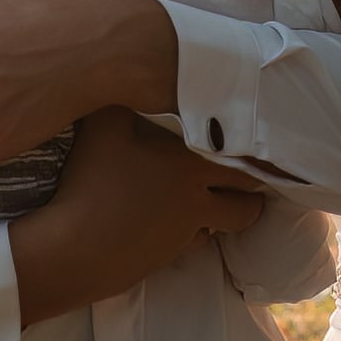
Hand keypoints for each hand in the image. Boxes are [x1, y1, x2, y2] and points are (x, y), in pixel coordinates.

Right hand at [10, 109, 266, 324]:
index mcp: (193, 167)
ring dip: (220, 218)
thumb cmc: (94, 182)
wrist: (74, 249)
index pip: (246, 165)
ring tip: (214, 203)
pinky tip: (174, 224)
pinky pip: (189, 246)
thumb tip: (136, 80)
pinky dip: (189, 235)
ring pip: (217, 229)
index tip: (267, 155)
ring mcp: (182, 237)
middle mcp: (198, 204)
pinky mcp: (162, 261)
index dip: (260, 161)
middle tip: (251, 184)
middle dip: (251, 196)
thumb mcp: (104, 126)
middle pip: (244, 207)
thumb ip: (124, 99)